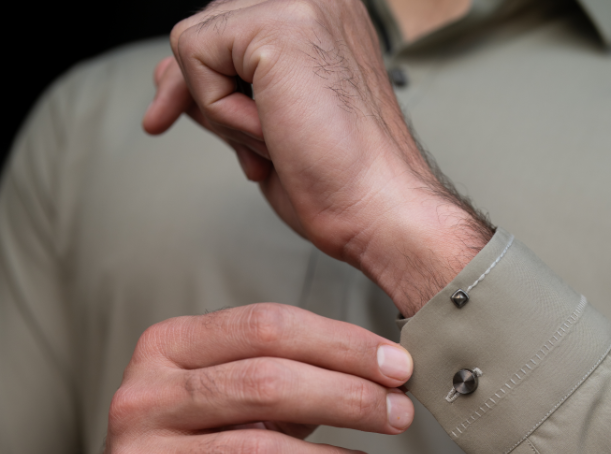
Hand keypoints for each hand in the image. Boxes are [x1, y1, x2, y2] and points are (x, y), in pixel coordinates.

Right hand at [40, 303, 413, 453]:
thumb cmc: (188, 450)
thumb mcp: (225, 402)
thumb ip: (287, 383)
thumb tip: (378, 376)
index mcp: (166, 349)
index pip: (265, 328)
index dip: (340, 344)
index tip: (395, 367)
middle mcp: (144, 399)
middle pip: (265, 384)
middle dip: (347, 397)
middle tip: (397, 415)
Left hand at [142, 0, 491, 315]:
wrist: (380, 210)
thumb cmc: (338, 184)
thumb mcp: (265, 126)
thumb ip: (223, 90)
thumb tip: (165, 82)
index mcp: (323, 18)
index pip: (228, 29)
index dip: (200, 78)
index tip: (178, 118)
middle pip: (205, 29)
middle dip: (201, 95)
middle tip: (260, 150)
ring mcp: (300, 2)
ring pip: (195, 42)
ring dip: (221, 110)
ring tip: (280, 142)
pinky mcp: (279, 23)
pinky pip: (195, 54)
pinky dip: (220, 112)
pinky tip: (272, 133)